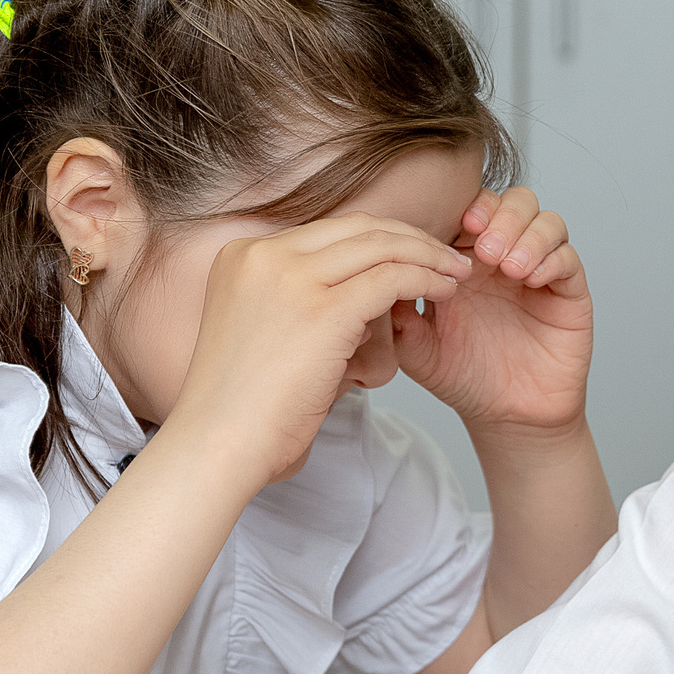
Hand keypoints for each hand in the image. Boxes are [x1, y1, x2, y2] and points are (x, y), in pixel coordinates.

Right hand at [169, 214, 469, 488]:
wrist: (216, 446)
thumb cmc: (243, 410)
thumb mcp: (261, 333)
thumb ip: (300, 305)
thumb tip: (364, 307)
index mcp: (242, 256)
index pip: (328, 231)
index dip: (378, 239)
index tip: (410, 254)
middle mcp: (263, 255)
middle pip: (357, 226)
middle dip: (409, 237)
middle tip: (446, 255)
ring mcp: (290, 278)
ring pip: (380, 245)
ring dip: (427, 255)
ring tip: (457, 271)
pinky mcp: (322, 309)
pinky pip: (392, 278)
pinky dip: (426, 279)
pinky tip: (446, 290)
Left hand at [395, 186, 592, 436]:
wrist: (505, 416)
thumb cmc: (462, 376)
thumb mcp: (417, 346)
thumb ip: (397, 312)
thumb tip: (379, 274)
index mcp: (468, 260)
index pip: (474, 209)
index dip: (469, 207)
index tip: (458, 225)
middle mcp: (507, 258)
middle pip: (515, 202)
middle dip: (501, 215)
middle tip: (484, 249)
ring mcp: (541, 272)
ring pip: (547, 221)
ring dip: (526, 234)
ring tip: (507, 267)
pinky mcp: (569, 293)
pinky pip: (569, 259)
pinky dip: (550, 259)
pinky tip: (530, 280)